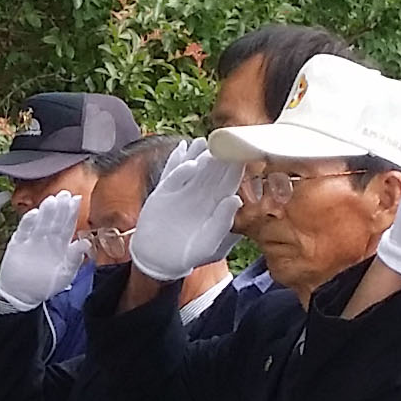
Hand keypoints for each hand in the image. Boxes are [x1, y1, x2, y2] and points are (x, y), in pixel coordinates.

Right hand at [0, 192, 84, 309]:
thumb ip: (75, 258)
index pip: (68, 225)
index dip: (72, 213)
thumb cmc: (45, 285)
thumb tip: (86, 243)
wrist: (22, 295)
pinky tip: (34, 214)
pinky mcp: (18, 243)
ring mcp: (32, 239)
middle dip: (60, 207)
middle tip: (64, 194)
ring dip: (46, 211)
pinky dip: (28, 222)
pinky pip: (24, 230)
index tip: (77, 199)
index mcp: (60, 244)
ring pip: (40, 222)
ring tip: (51, 200)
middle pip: (55, 220)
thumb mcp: (65, 274)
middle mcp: (47, 239)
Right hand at [131, 150, 239, 280]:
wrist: (158, 260)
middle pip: (212, 171)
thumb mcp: (209, 245)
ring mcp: (182, 191)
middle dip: (218, 156)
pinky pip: (172, 174)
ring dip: (198, 154)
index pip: (229, 182)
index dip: (235, 168)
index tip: (242, 154)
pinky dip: (178, 164)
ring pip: (193, 168)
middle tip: (225, 140)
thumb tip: (235, 199)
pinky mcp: (164, 191)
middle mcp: (201, 195)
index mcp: (216, 206)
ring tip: (203, 142)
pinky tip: (185, 154)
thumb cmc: (189, 255)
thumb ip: (222, 223)